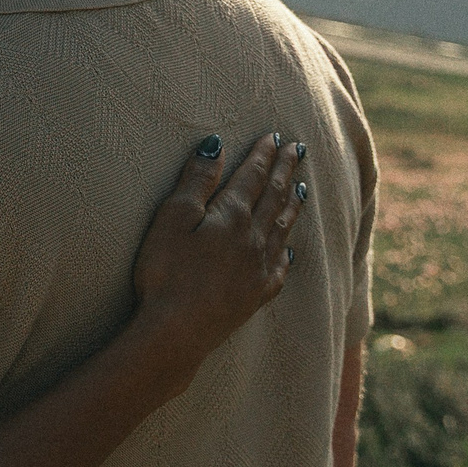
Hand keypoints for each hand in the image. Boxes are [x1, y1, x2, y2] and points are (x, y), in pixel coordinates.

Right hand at [132, 132, 304, 371]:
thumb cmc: (165, 272)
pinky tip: (291, 249)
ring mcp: (260, 268)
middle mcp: (255, 239)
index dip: (263, 153)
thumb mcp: (173, 217)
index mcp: (233, 216)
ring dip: (293, 204)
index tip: (276, 135)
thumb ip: (197, 180)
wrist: (177, 331)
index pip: (253, 176)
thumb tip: (217, 144)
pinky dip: (288, 251)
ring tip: (302, 187)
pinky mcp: (257, 295)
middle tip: (298, 150)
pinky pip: (282, 266)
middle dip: (285, 170)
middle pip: (274, 196)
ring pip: (284, 228)